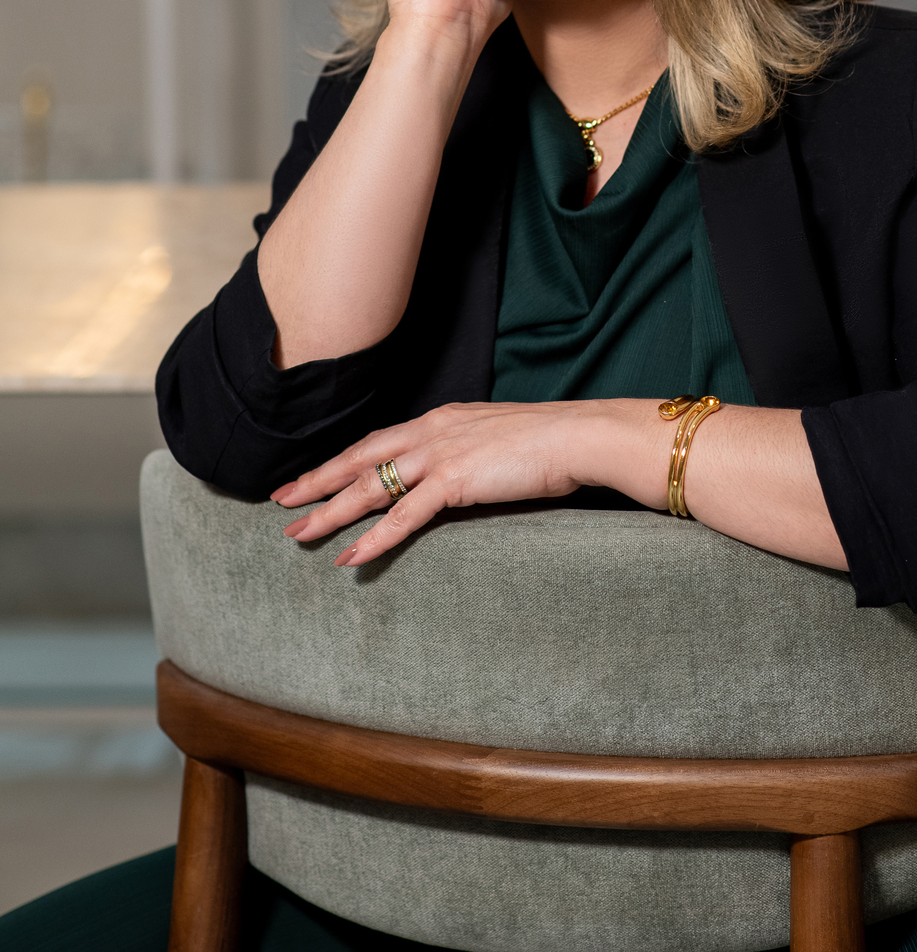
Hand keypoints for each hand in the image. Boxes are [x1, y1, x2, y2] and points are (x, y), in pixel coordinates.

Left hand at [272, 401, 619, 566]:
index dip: (341, 460)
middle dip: (318, 481)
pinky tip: (350, 556)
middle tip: (282, 502)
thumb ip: (468, 452)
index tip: (312, 475)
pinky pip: (403, 515)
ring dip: (331, 512)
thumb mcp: (497, 439)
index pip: (378, 441)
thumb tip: (455, 475)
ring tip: (298, 534)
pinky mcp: (455, 480)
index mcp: (441, 419)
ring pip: (371, 486)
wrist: (577, 435)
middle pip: (360, 458)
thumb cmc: (549, 441)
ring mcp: (441, 453)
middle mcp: (432, 430)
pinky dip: (373, 537)